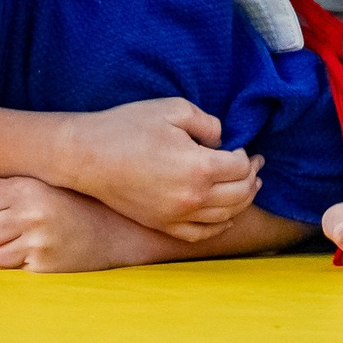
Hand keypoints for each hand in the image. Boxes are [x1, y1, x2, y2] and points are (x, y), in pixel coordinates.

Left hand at [0, 175, 124, 271]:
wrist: (125, 230)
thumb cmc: (83, 201)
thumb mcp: (52, 180)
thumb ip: (15, 184)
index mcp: (28, 187)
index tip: (10, 207)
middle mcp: (31, 214)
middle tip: (26, 226)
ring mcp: (38, 244)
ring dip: (10, 251)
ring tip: (38, 239)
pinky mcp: (45, 268)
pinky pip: (15, 270)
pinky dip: (26, 264)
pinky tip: (49, 252)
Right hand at [54, 97, 260, 239]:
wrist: (86, 156)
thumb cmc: (127, 127)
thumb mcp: (173, 109)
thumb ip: (207, 123)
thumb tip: (222, 140)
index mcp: (198, 168)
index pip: (240, 167)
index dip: (248, 155)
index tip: (245, 147)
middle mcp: (192, 198)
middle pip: (240, 194)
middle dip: (252, 178)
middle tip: (256, 164)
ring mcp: (176, 216)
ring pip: (225, 216)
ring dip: (243, 201)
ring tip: (248, 186)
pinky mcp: (161, 224)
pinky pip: (200, 234)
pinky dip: (219, 226)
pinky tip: (225, 216)